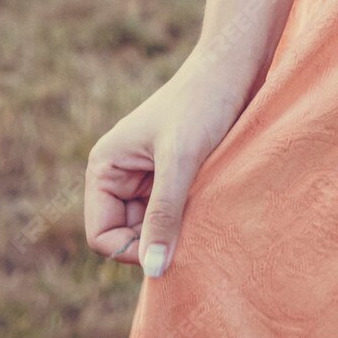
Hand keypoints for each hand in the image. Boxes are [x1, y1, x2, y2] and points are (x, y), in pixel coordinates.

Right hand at [83, 46, 264, 277]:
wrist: (235, 66)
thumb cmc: (203, 102)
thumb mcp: (181, 159)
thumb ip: (164, 213)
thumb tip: (153, 270)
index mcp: (105, 167)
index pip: (102, 236)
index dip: (133, 249)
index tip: (171, 242)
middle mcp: (120, 174)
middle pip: (128, 237)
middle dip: (157, 239)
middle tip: (195, 225)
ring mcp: (147, 176)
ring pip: (153, 228)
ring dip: (177, 229)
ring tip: (205, 207)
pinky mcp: (175, 176)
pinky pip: (174, 215)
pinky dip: (190, 218)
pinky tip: (212, 203)